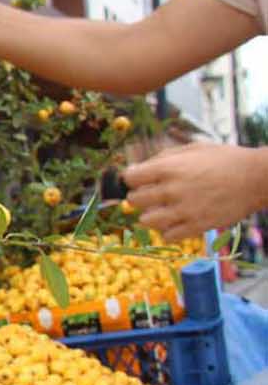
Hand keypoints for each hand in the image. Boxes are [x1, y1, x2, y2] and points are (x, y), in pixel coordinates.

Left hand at [123, 143, 267, 241]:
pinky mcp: (197, 226)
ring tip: (163, 210)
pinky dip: (168, 231)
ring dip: (151, 216)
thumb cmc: (224, 160)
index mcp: (169, 167)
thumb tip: (139, 167)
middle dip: (139, 197)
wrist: (256, 178)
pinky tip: (177, 222)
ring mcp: (184, 210)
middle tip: (152, 195)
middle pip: (134, 200)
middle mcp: (172, 189)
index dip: (133, 178)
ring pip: (146, 221)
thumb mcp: (192, 149)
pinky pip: (167, 236)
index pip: (129, 177)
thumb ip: (163, 157)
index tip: (141, 179)